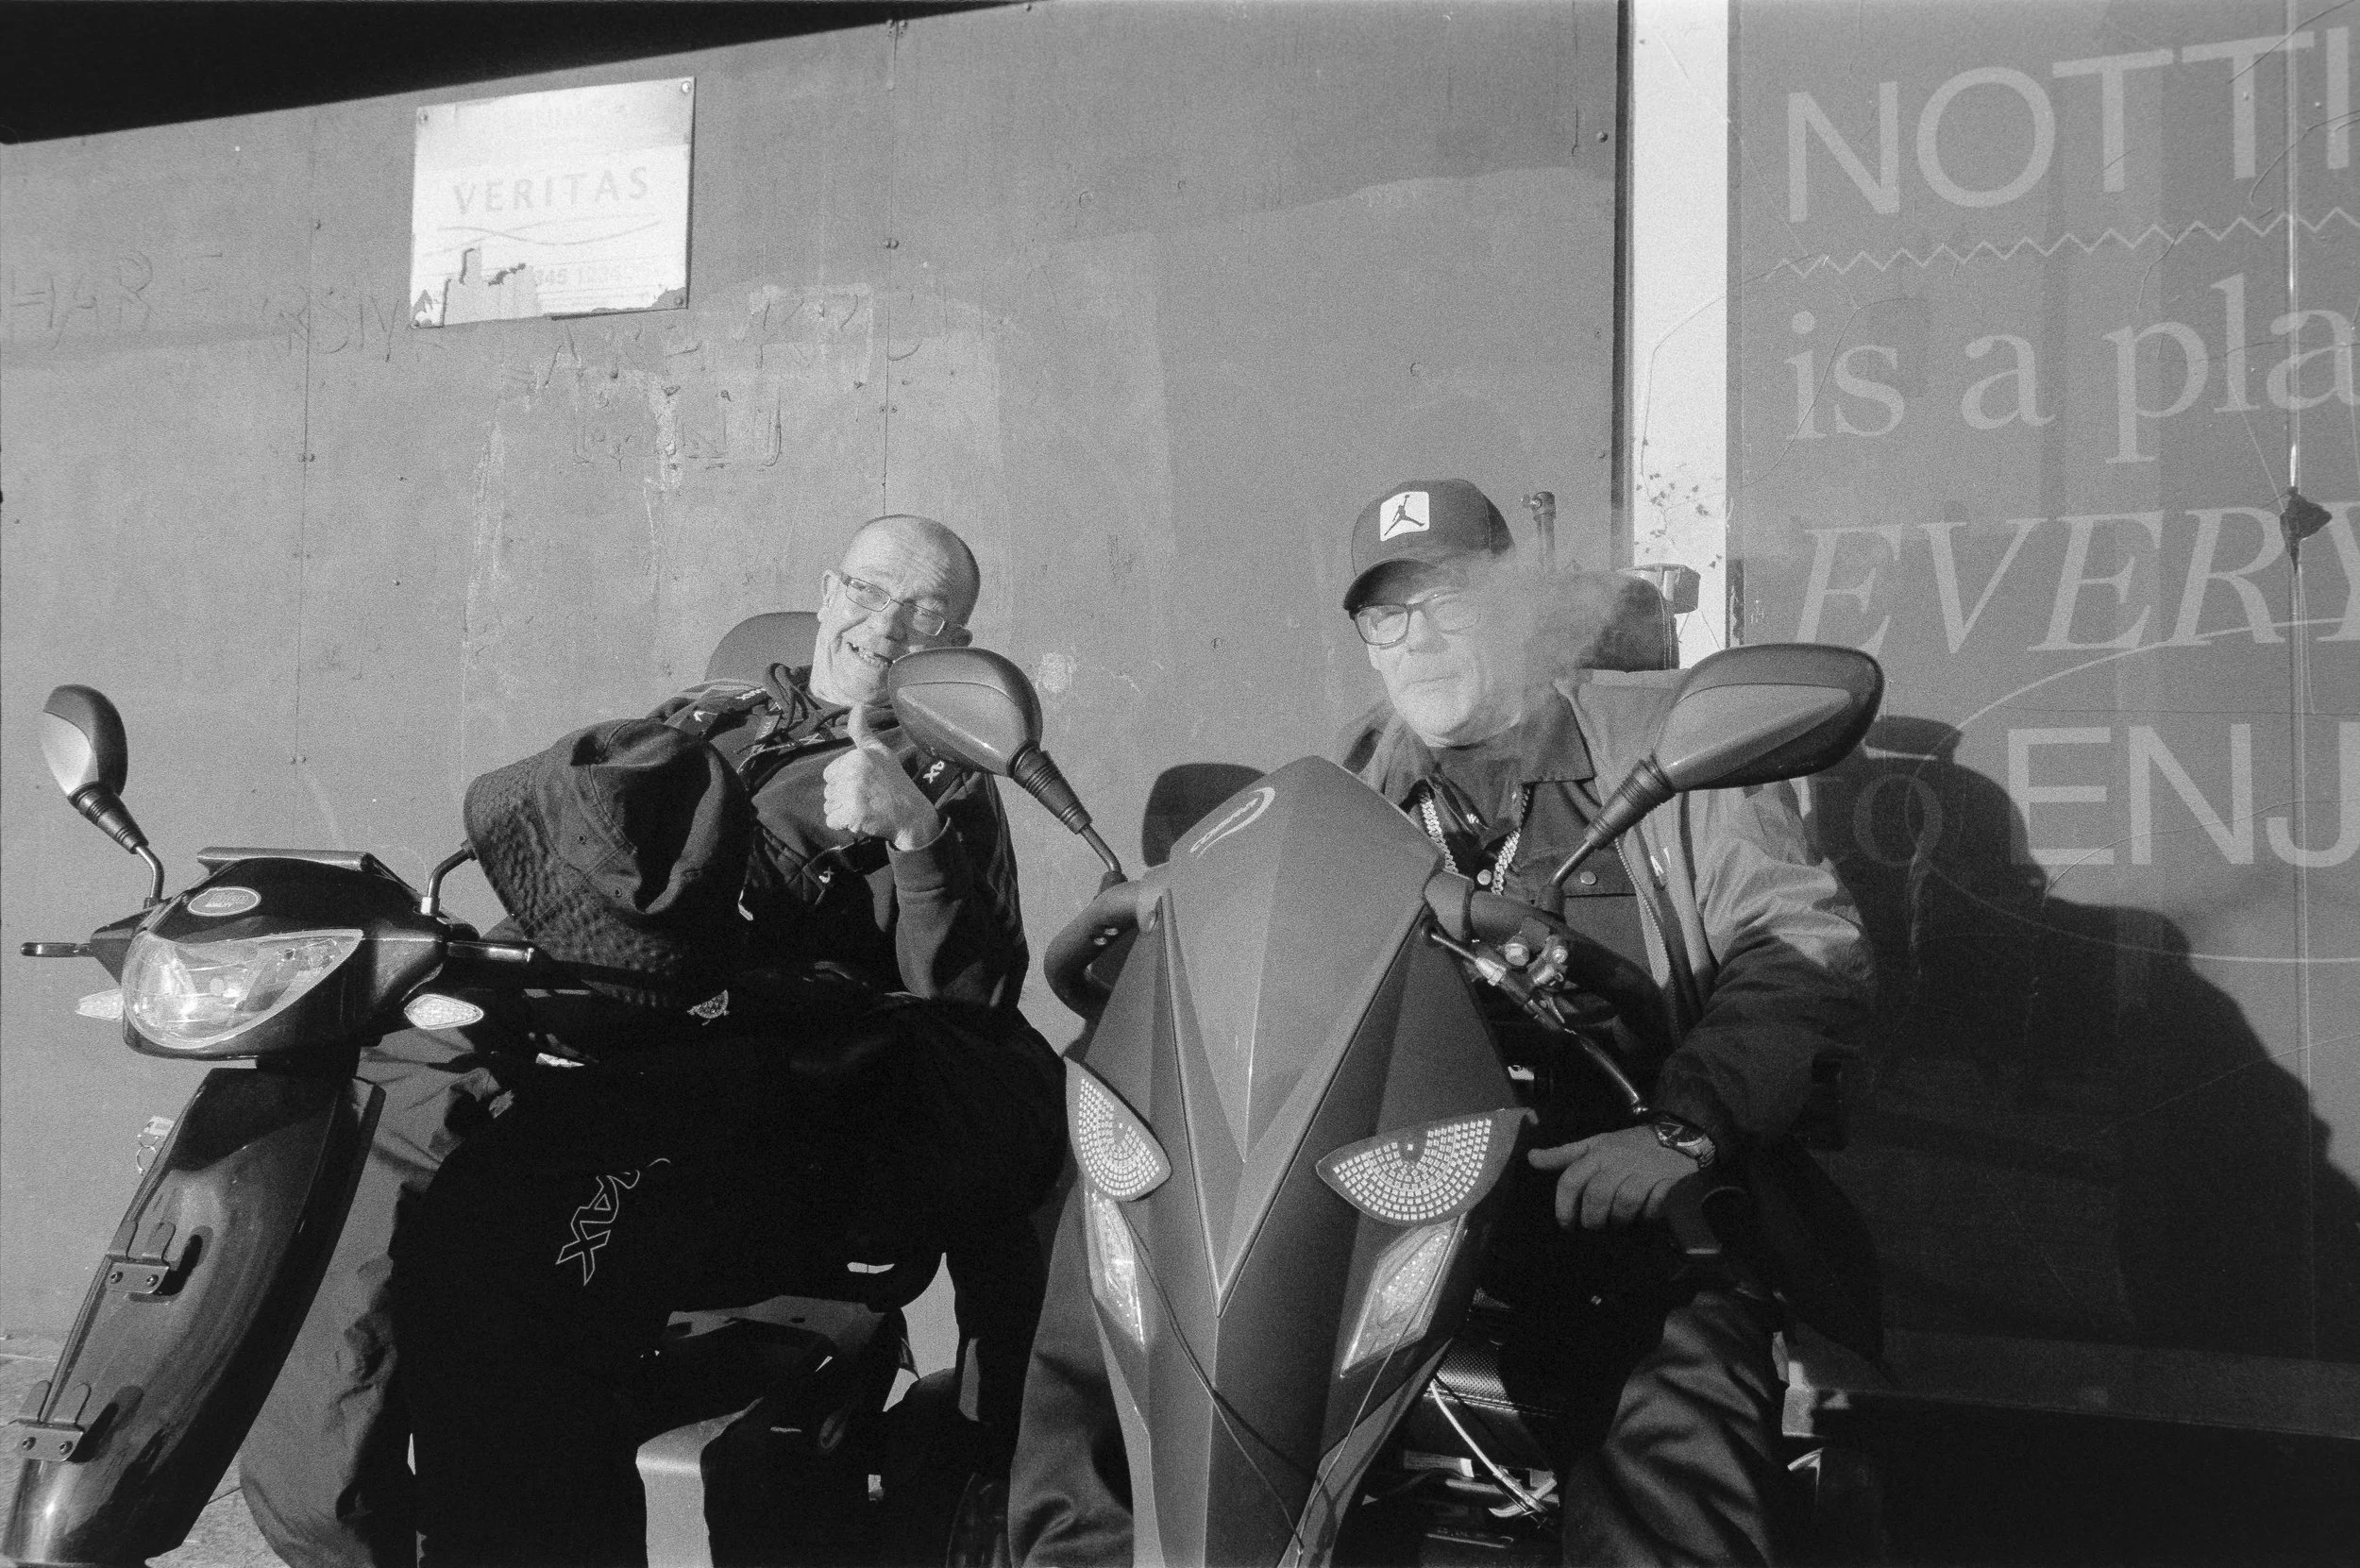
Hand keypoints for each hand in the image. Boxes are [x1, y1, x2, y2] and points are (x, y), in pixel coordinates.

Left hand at [822, 704, 943, 850]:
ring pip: (829, 806)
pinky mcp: (853, 816)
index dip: (845, 781)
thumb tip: (857, 705)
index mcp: (857, 756)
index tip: (865, 784)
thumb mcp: (881, 752)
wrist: (911, 815)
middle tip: (866, 797)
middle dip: (843, 797)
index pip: (830, 773)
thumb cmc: (894, 783)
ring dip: (842, 811)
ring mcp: (853, 795)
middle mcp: (853, 773)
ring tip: (865, 808)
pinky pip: (832, 821)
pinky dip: (843, 824)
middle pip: (828, 790)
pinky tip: (861, 819)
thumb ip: (863, 731)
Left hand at [1528, 1124, 1699, 1229]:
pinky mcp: (1667, 1183)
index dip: (1564, 1206)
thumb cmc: (1630, 1146)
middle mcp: (1618, 1162)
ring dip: (1620, 1219)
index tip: (1565, 1224)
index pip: (1571, 1180)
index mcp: (1597, 1152)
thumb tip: (1531, 1158)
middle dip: (1593, 1218)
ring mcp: (1643, 1172)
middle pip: (1597, 1197)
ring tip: (1620, 1221)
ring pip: (1623, 1205)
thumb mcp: (1596, 1144)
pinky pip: (1652, 1207)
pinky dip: (1647, 1215)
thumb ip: (1564, 1154)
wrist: (1678, 1138)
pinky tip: (1647, 1213)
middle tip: (1594, 1226)